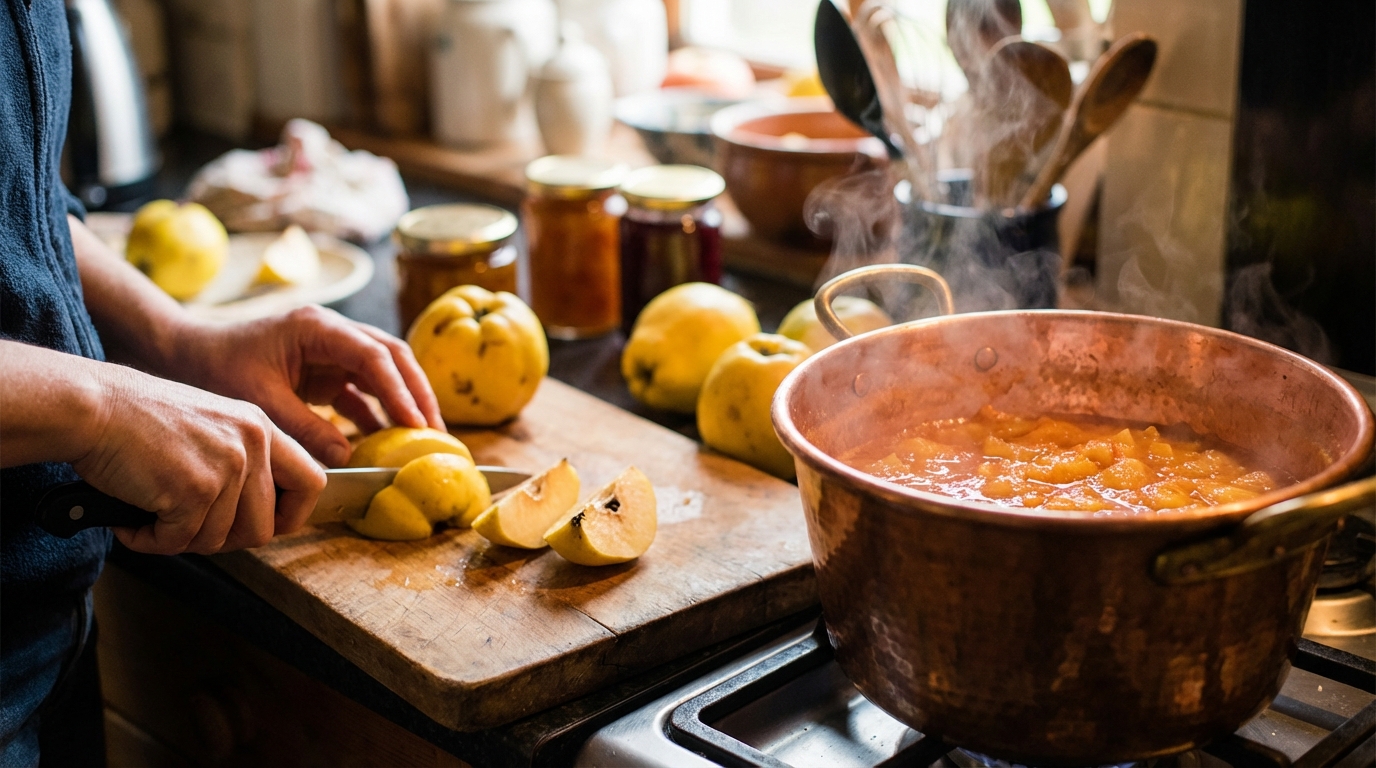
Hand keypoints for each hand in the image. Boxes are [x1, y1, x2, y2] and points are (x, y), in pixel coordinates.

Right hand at [74, 364, 325, 554]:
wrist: (92, 405)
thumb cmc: (138, 419)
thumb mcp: (212, 426)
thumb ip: (242, 462)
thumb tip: (259, 518)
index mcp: (261, 428)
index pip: (312, 482)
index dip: (292, 516)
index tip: (266, 526)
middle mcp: (252, 445)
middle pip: (264, 527)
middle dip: (225, 540)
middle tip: (188, 528)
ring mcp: (227, 467)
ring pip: (220, 540)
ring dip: (182, 540)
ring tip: (152, 516)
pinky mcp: (194, 489)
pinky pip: (180, 541)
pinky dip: (150, 541)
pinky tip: (132, 519)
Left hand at [165, 306, 444, 466]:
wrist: (183, 355)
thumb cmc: (215, 369)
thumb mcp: (260, 401)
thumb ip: (304, 428)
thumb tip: (347, 457)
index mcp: (316, 327)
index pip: (373, 355)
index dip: (400, 391)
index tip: (416, 425)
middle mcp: (331, 332)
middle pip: (392, 356)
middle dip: (417, 393)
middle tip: (435, 432)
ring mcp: (330, 350)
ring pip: (383, 372)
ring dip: (403, 402)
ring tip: (423, 438)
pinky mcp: (323, 370)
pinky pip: (361, 390)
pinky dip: (376, 413)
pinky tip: (386, 441)